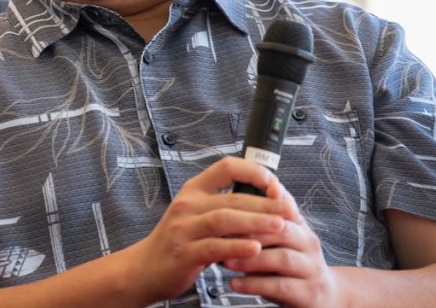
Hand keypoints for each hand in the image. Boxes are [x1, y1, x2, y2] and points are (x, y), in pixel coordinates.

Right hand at [121, 156, 296, 304]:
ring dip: (256, 222)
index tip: (274, 182)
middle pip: (232, 197)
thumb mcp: (196, 214)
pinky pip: (215, 247)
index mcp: (194, 190)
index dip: (252, 171)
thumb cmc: (178, 241)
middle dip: (265, 203)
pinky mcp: (185, 253)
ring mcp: (184, 228)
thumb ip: (224, 205)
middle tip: (289, 209)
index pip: (225, 167)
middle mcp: (188, 205)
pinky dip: (237, 247)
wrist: (146, 268)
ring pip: (225, 220)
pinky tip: (255, 248)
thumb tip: (265, 198)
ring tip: (280, 226)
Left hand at [224, 184, 344, 307]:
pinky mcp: (309, 293)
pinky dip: (254, 284)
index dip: (262, 202)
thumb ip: (261, 222)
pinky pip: (280, 286)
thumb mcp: (278, 240)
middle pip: (282, 230)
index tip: (235, 200)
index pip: (283, 207)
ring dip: (251, 259)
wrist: (324, 297)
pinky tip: (234, 283)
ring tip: (226, 261)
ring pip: (282, 258)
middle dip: (251, 231)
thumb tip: (229, 200)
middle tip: (223, 234)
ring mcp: (312, 269)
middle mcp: (309, 243)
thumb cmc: (289, 264)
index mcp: (300, 226)